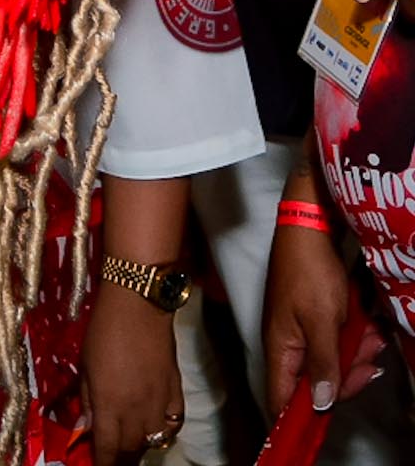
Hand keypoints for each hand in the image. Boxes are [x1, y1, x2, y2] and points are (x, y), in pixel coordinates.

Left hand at [80, 280, 183, 461]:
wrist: (138, 308)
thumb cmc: (103, 332)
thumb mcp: (85, 366)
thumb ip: (89, 400)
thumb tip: (89, 427)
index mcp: (109, 405)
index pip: (107, 448)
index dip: (103, 463)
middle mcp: (136, 412)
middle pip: (130, 449)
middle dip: (120, 459)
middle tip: (113, 459)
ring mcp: (159, 404)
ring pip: (153, 441)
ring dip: (141, 447)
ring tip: (131, 447)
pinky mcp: (177, 394)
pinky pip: (173, 425)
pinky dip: (164, 431)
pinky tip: (157, 429)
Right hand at [264, 218, 383, 414]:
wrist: (309, 231)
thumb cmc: (309, 274)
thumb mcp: (322, 322)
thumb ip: (322, 365)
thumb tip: (320, 405)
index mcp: (280, 350)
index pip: (281, 398)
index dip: (302, 418)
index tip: (330, 421)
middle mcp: (286, 346)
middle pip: (313, 385)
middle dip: (346, 378)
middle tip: (369, 364)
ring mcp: (299, 333)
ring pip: (330, 363)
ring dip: (356, 355)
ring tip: (374, 336)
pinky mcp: (312, 321)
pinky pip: (335, 344)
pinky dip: (354, 339)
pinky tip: (369, 327)